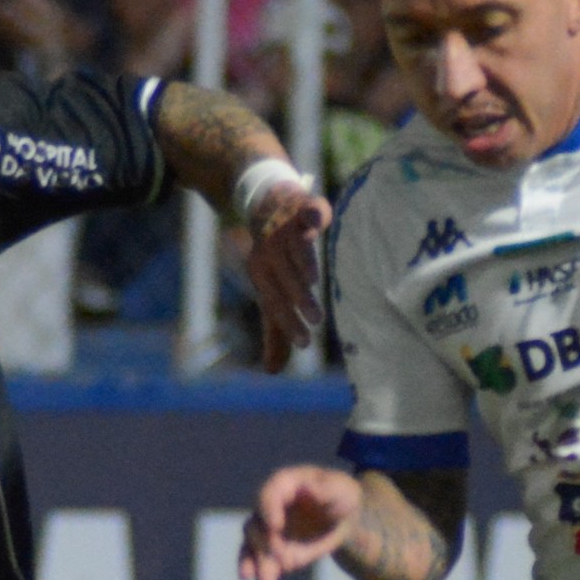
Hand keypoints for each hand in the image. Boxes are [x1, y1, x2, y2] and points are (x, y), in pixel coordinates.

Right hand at [238, 463, 362, 579]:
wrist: (342, 516)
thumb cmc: (340, 494)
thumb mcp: (339, 488)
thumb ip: (324, 488)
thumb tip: (307, 489)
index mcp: (282, 486)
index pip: (268, 496)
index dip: (268, 510)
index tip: (276, 527)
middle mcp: (268, 509)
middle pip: (256, 525)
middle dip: (265, 544)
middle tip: (284, 560)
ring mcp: (268, 531)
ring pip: (253, 549)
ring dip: (257, 568)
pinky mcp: (273, 552)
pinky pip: (262, 565)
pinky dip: (263, 578)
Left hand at [244, 182, 331, 370]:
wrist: (266, 207)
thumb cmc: (273, 260)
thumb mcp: (272, 295)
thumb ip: (276, 332)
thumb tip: (271, 372)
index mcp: (262, 276)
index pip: (275, 304)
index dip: (289, 324)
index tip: (305, 343)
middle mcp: (271, 253)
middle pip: (284, 279)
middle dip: (299, 299)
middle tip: (316, 320)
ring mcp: (285, 229)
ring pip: (294, 248)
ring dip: (303, 263)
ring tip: (313, 280)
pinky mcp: (302, 208)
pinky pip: (307, 212)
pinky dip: (312, 216)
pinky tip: (317, 223)